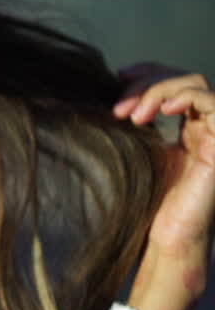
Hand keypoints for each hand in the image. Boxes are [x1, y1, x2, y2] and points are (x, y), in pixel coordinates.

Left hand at [115, 62, 214, 309]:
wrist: (166, 238)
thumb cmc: (147, 201)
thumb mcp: (135, 151)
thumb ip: (132, 122)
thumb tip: (106, 91)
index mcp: (185, 127)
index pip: (173, 82)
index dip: (148, 71)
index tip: (117, 75)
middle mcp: (204, 127)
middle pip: (183, 79)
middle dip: (148, 82)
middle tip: (119, 107)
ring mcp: (214, 135)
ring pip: (196, 85)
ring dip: (159, 90)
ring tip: (132, 114)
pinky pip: (213, 105)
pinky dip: (186, 97)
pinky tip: (161, 110)